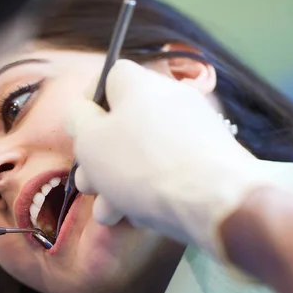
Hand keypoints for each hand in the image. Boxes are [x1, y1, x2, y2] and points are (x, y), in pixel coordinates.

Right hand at [65, 60, 278, 260]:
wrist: (215, 202)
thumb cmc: (141, 167)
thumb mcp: (90, 142)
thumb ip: (78, 121)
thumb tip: (83, 113)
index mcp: (140, 85)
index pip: (108, 77)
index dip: (88, 104)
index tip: (80, 133)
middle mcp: (170, 99)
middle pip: (123, 123)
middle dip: (99, 159)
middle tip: (89, 186)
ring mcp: (194, 129)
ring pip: (142, 152)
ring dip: (118, 183)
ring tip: (109, 213)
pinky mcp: (210, 159)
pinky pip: (168, 168)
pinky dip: (149, 188)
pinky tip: (136, 216)